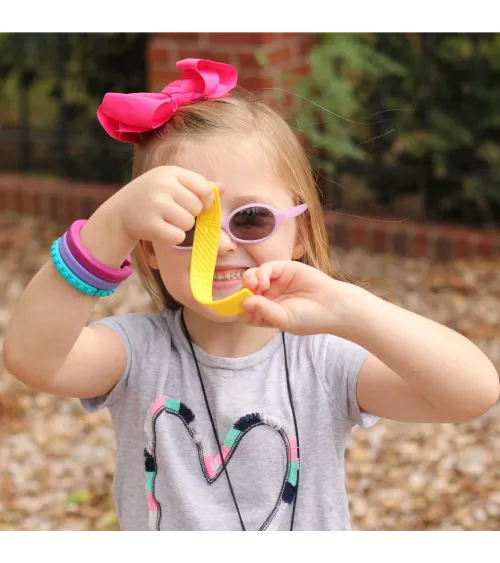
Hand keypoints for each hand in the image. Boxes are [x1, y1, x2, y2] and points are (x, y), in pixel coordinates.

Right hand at [112, 166, 219, 245]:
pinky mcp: (150, 224)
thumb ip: (197, 185)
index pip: (205, 189)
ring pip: (188, 223)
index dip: (207, 202)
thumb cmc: (153, 196)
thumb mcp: (172, 183)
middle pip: (197, 208)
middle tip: (174, 213)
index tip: (199, 206)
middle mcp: (163, 185)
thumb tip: (222, 188)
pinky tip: (162, 230)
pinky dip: (174, 238)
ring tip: (167, 220)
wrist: (121, 211)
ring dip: (182, 227)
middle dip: (191, 214)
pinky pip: (178, 237)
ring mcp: (155, 204)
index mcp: (172, 172)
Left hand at [241, 260, 355, 335]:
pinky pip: (265, 268)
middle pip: (246, 292)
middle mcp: (268, 297)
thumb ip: (263, 311)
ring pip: (252, 277)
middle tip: (248, 294)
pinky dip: (260, 273)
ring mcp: (275, 282)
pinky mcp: (283, 269)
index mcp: (266, 313)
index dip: (239, 309)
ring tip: (256, 286)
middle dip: (243, 292)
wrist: (333, 306)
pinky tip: (264, 281)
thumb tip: (242, 302)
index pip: (245, 310)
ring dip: (249, 280)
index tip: (238, 309)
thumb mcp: (283, 319)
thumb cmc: (310, 318)